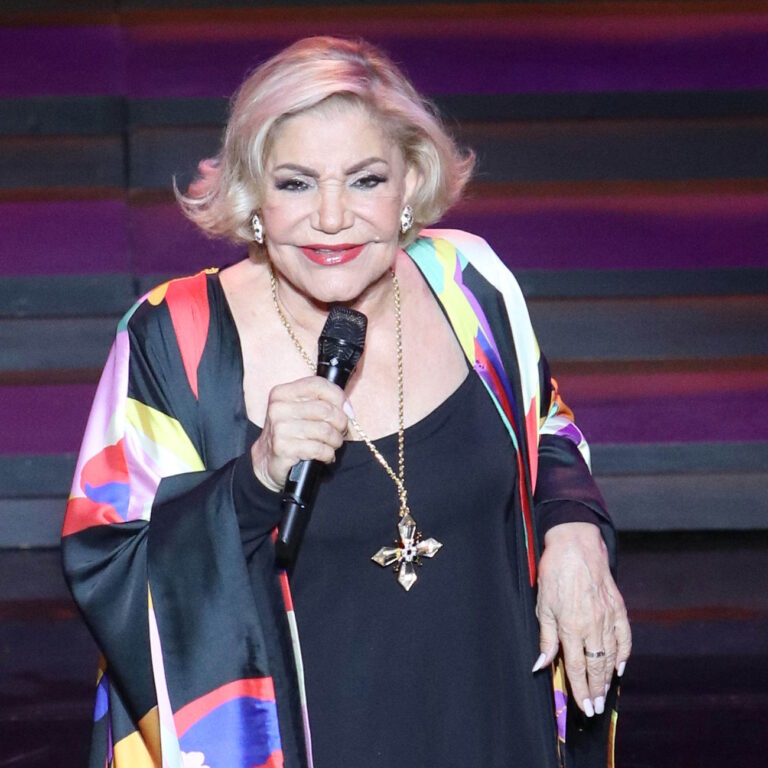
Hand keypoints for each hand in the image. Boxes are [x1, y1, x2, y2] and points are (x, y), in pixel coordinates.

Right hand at [250, 376, 349, 490]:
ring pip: (325, 430)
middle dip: (340, 424)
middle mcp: (279, 408)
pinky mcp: (283, 448)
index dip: (338, 397)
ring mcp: (280, 428)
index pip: (318, 384)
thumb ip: (322, 402)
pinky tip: (325, 456)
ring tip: (332, 445)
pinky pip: (319, 449)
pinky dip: (328, 454)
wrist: (266, 461)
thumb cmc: (290, 434)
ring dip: (335, 441)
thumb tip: (348, 409)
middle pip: (326, 409)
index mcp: (283, 393)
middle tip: (340, 433)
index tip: (346, 411)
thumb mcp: (301, 412)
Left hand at [533, 522, 630, 716]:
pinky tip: (620, 667)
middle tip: (597, 708)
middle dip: (597, 690)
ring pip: (611, 655)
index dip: (580, 690)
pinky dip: (624, 655)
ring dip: (608, 677)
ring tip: (605, 693)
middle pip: (596, 666)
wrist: (576, 545)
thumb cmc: (554, 573)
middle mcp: (592, 625)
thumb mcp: (542, 605)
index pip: (577, 667)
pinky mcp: (618, 607)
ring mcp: (608, 617)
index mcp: (571, 626)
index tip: (584, 708)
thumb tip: (541, 665)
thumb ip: (545, 638)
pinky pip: (625, 637)